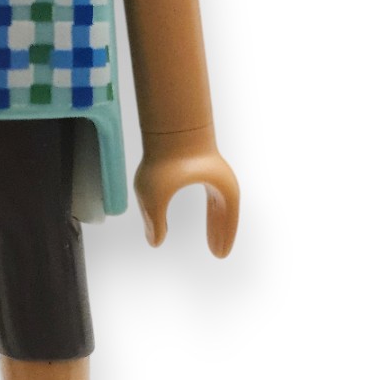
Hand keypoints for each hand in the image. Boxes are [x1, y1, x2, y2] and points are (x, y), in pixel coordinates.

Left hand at [133, 129, 239, 256]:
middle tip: (217, 253)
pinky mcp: (202, 163)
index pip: (226, 218)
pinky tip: (209, 213)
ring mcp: (212, 170)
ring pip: (219, 204)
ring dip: (216, 222)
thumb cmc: (164, 157)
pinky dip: (211, 208)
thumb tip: (155, 242)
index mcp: (219, 188)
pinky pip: (211, 193)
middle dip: (221, 233)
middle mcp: (219, 179)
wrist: (168, 123)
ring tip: (213, 242)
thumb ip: (154, 220)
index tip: (219, 255)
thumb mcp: (153, 195)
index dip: (222, 237)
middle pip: (225, 213)